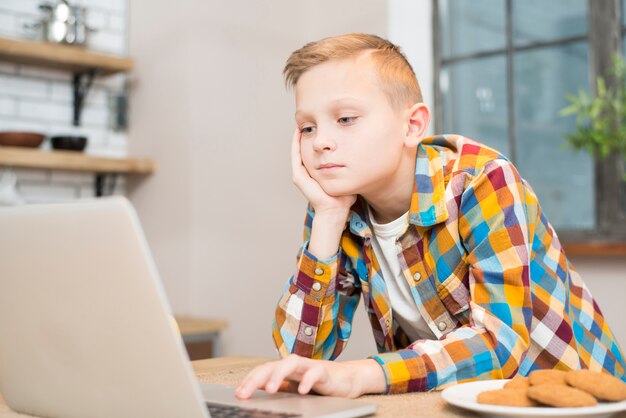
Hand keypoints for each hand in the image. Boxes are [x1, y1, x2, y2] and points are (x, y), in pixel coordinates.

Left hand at [235, 354, 385, 398]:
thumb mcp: (295, 388)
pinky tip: (302, 391)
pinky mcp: (325, 371)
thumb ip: (280, 388)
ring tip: (269, 389)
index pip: (263, 370)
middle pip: (272, 365)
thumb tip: (256, 394)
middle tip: (244, 393)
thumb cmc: (319, 384)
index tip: (238, 393)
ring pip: (291, 363)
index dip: (249, 380)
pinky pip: (315, 372)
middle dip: (256, 378)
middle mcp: (295, 365)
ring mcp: (309, 366)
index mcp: (286, 370)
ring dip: (278, 375)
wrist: (347, 379)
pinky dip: (308, 380)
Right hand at [291, 127, 355, 214]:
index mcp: (316, 172)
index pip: (313, 151)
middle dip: (305, 134)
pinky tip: (298, 132)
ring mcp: (301, 175)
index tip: (320, 126)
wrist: (336, 211)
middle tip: (308, 120)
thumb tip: (364, 155)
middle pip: (303, 148)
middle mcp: (306, 173)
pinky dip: (295, 144)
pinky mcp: (299, 177)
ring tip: (301, 122)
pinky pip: (296, 156)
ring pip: (297, 150)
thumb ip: (351, 167)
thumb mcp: (347, 176)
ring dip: (298, 136)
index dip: (314, 138)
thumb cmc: (344, 198)